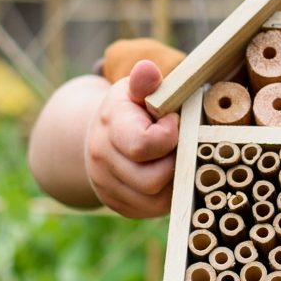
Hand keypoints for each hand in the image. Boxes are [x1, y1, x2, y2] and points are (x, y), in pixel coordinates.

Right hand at [85, 59, 179, 218]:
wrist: (100, 136)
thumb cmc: (129, 109)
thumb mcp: (135, 89)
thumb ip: (145, 82)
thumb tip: (147, 69)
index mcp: (110, 126)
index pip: (143, 144)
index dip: (169, 135)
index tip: (173, 121)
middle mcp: (102, 160)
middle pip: (152, 179)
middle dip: (175, 162)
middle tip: (180, 145)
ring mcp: (108, 187)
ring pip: (156, 200)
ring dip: (175, 181)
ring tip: (177, 159)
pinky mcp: (120, 206)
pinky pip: (153, 210)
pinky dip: (168, 196)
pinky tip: (171, 175)